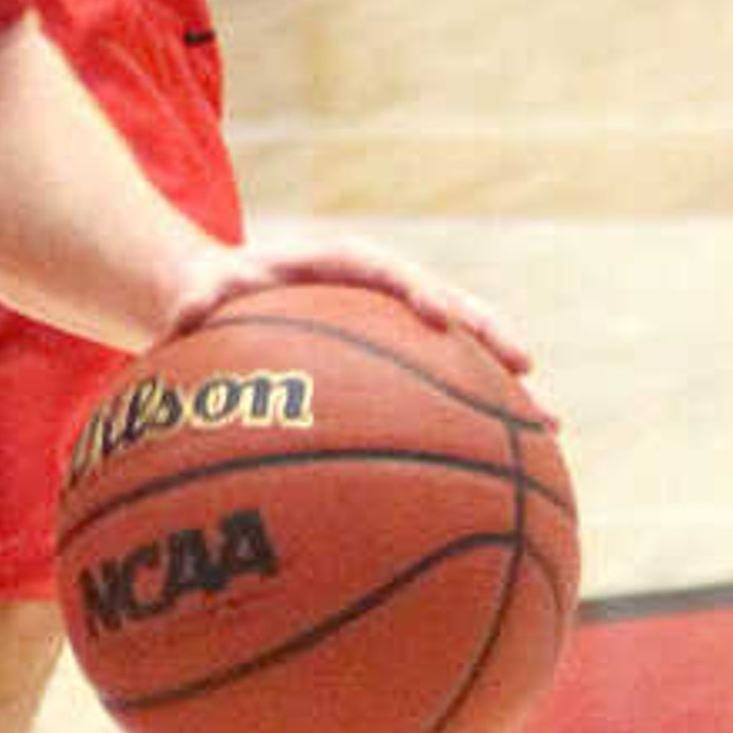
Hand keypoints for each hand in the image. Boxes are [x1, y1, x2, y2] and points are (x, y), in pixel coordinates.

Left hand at [159, 237, 538, 395]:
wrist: (223, 297)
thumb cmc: (210, 295)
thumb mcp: (196, 292)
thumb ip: (194, 299)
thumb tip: (184, 314)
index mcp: (340, 264)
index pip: (386, 272)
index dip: (415, 291)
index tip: (437, 316)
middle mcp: (380, 292)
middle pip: (445, 309)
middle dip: (487, 337)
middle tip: (528, 368)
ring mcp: (395, 328)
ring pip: (459, 357)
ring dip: (501, 391)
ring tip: (548, 428)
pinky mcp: (398, 366)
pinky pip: (442, 393)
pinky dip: (473, 423)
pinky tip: (506, 469)